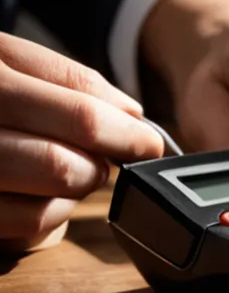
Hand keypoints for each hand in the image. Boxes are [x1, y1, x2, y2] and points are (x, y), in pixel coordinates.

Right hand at [0, 33, 162, 251]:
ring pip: (45, 206)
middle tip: (98, 159)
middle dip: (96, 167)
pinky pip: (22, 231)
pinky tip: (34, 199)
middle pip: (66, 164)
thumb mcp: (2, 62)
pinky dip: (44, 222)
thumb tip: (133, 114)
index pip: (80, 109)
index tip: (151, 143)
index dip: (128, 133)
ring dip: (72, 196)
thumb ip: (67, 82)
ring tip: (64, 176)